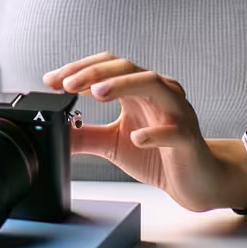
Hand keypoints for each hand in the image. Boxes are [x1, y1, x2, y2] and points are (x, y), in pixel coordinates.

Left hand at [45, 52, 246, 212]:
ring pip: (153, 84)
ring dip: (123, 85)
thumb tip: (54, 130)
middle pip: (127, 67)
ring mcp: (176, 112)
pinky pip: (173, 130)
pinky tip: (137, 137)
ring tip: (97, 91)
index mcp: (138, 91)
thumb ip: (85, 134)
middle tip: (67, 83)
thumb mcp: (113, 143)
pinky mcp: (188, 139)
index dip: (80, 68)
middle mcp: (158, 93)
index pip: (109, 66)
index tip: (52, 80)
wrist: (194, 181)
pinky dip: (155, 132)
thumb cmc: (159, 156)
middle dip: (94, 72)